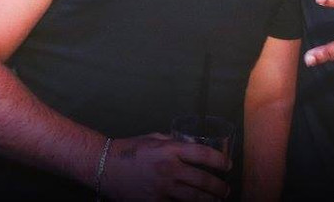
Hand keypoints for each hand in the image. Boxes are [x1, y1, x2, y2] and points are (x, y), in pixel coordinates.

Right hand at [99, 134, 229, 200]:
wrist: (105, 166)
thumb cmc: (130, 149)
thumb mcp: (154, 138)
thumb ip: (173, 142)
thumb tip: (190, 145)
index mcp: (169, 150)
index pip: (203, 155)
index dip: (220, 161)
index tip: (228, 165)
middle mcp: (168, 169)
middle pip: (203, 181)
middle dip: (219, 187)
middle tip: (226, 189)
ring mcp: (161, 189)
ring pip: (194, 199)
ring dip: (210, 200)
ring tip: (218, 201)